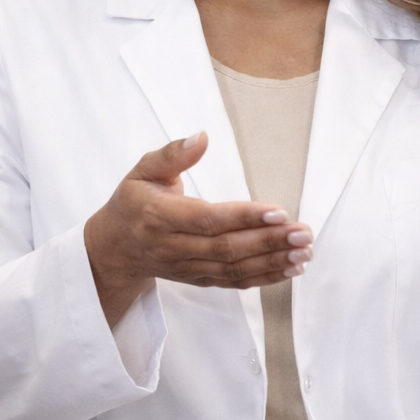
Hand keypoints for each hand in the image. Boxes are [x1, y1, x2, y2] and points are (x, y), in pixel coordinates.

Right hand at [84, 133, 311, 326]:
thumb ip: (172, 154)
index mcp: (159, 217)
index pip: (207, 220)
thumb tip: (202, 137)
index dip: (243, 217)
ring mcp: (186, 268)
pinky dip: (265, 278)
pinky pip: (234, 282)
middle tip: (303, 233)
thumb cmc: (133, 202)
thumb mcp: (142, 170)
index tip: (278, 211)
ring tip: (304, 251)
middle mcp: (173, 247)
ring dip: (273, 262)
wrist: (115, 248)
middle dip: (268, 241)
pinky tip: (290, 269)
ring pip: (234, 269)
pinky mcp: (198, 280)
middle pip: (226, 248)